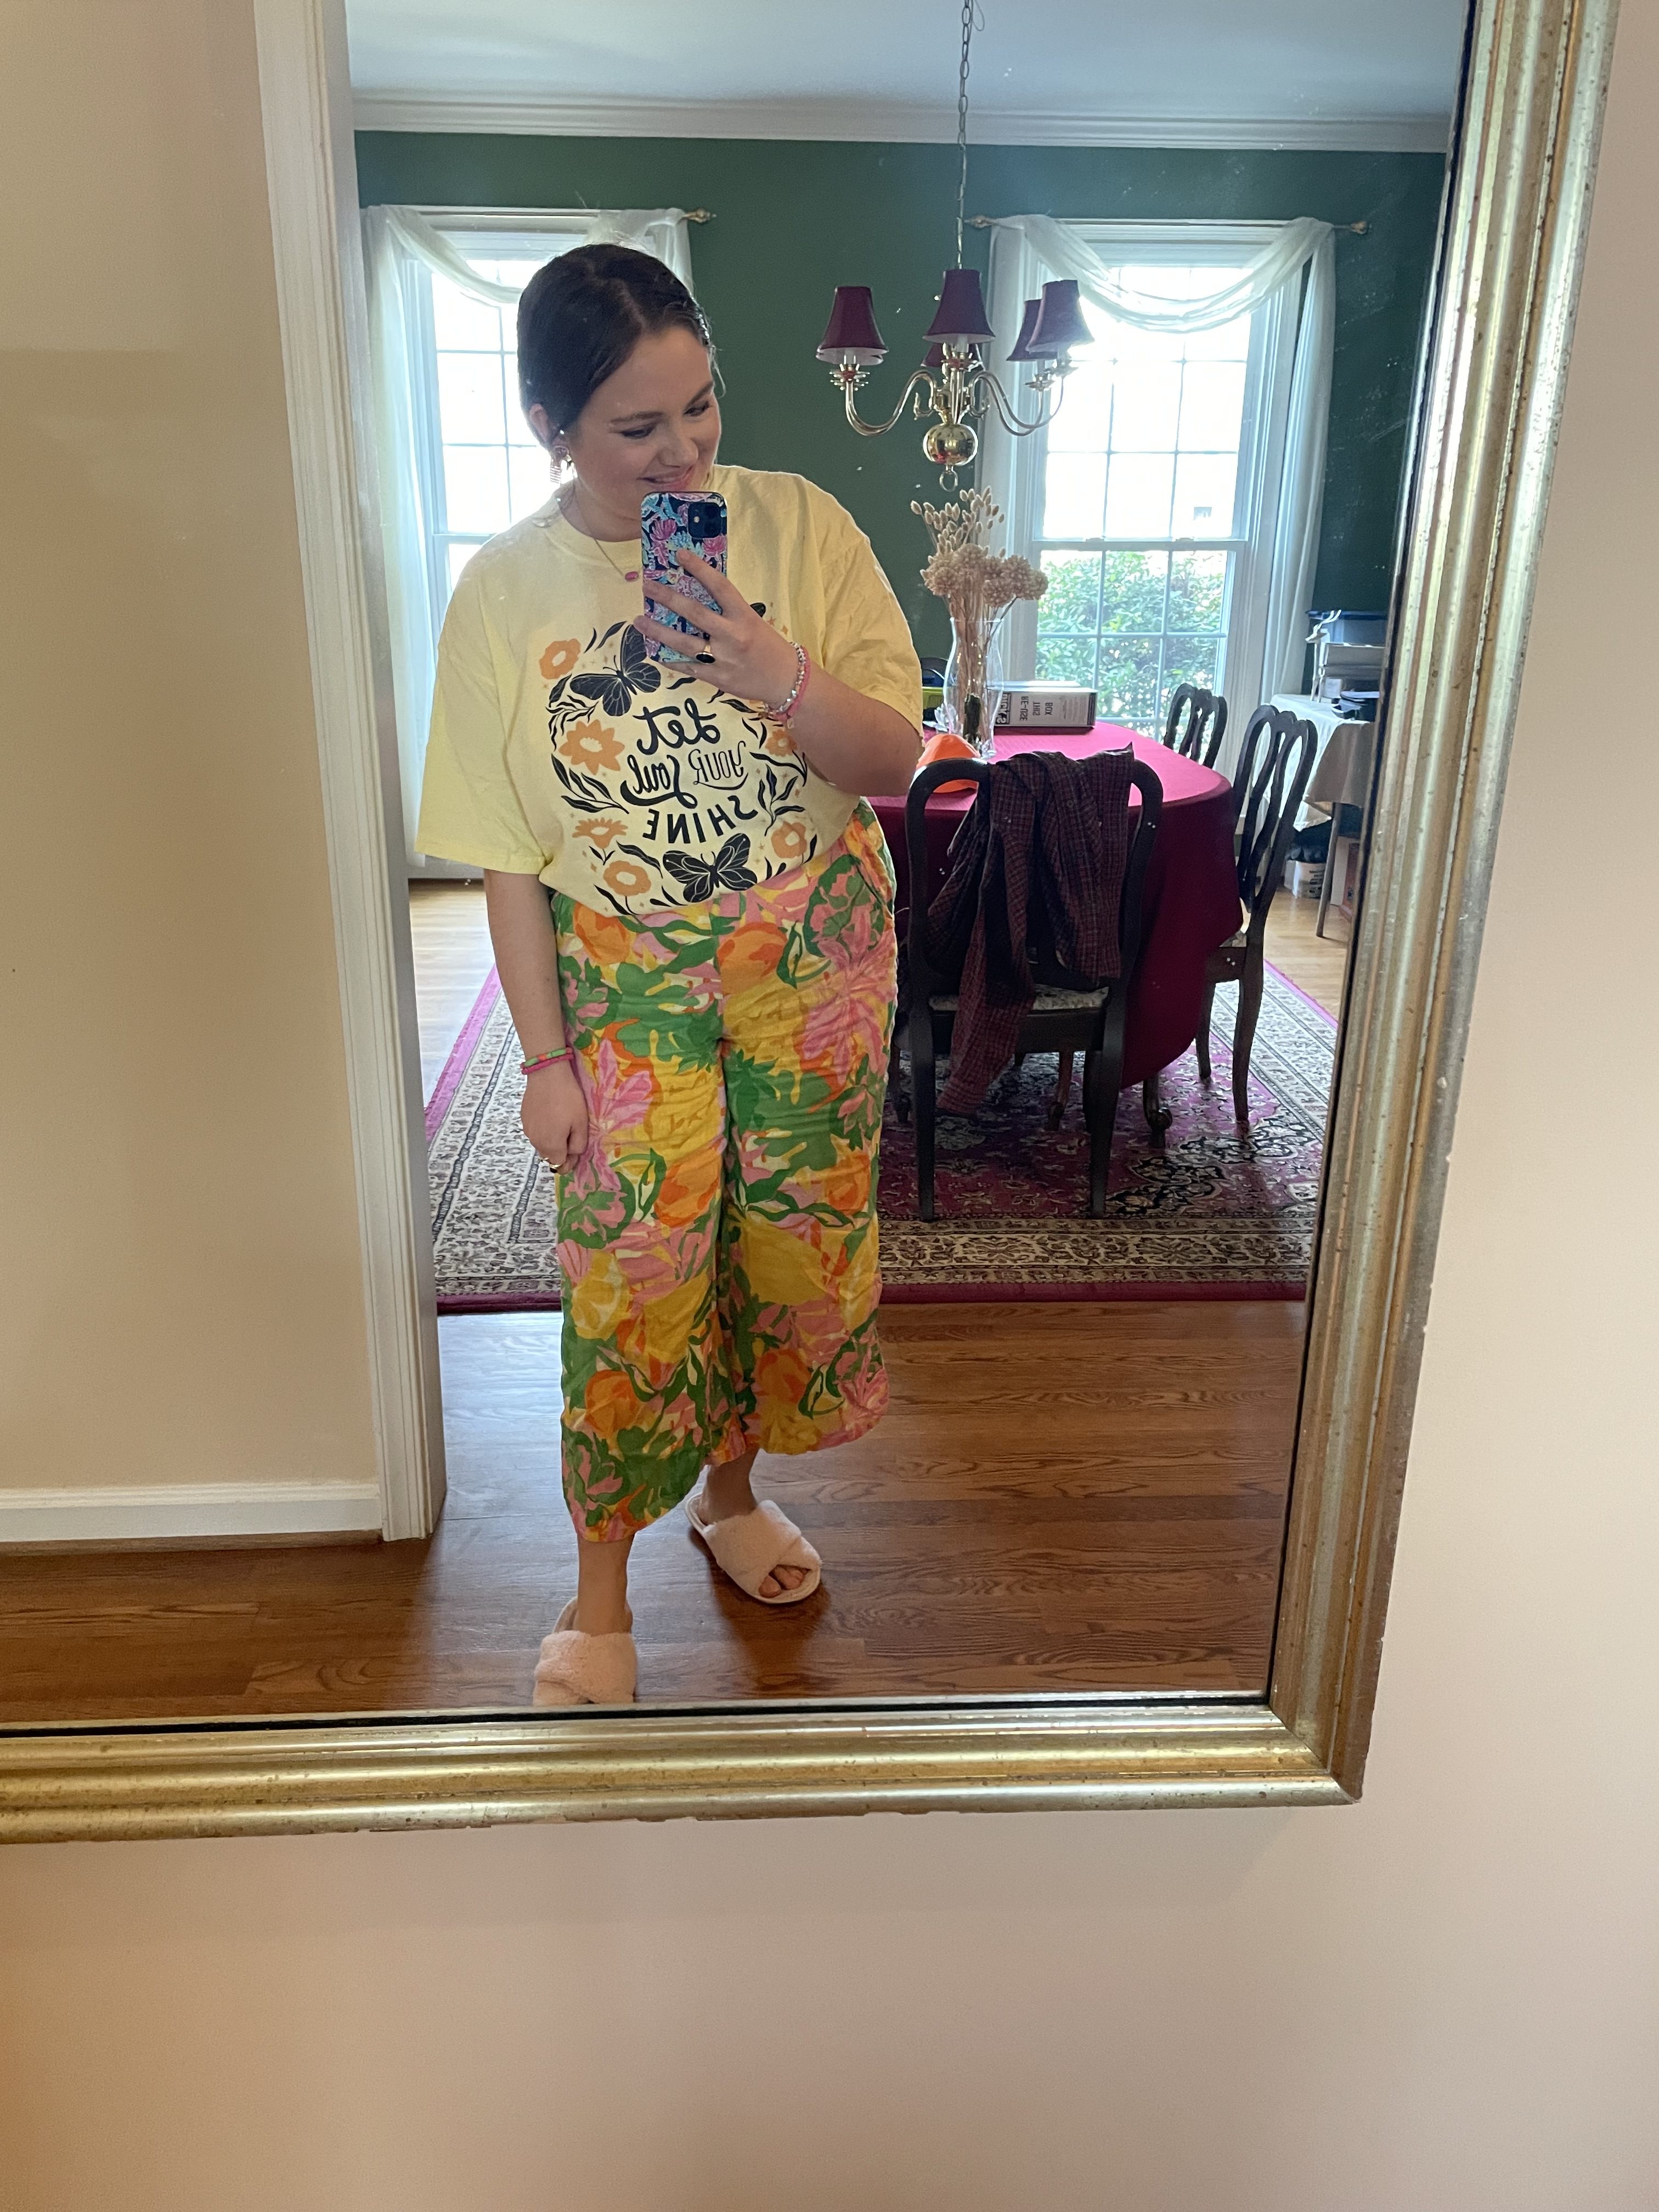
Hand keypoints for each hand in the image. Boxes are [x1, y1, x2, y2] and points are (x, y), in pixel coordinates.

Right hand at [521, 1061, 587, 1172]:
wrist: (547, 1074)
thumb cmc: (568, 1098)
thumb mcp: (581, 1123)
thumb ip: (578, 1145)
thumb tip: (572, 1155)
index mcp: (551, 1145)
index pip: (559, 1165)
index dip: (570, 1161)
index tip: (576, 1150)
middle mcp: (535, 1141)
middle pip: (549, 1155)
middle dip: (560, 1151)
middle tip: (571, 1134)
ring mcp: (527, 1130)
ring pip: (541, 1144)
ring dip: (551, 1140)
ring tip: (561, 1123)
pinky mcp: (523, 1118)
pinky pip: (535, 1131)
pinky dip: (543, 1129)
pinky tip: (550, 1115)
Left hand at [634, 550, 799, 708]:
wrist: (786, 680)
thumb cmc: (769, 646)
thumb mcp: (752, 621)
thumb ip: (727, 611)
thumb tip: (696, 595)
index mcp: (744, 616)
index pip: (719, 586)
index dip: (699, 568)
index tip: (680, 555)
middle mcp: (732, 636)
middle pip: (694, 613)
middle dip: (667, 598)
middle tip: (647, 586)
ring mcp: (723, 659)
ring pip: (684, 642)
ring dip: (658, 630)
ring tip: (639, 620)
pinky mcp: (717, 679)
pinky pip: (688, 667)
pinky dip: (670, 659)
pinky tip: (654, 651)